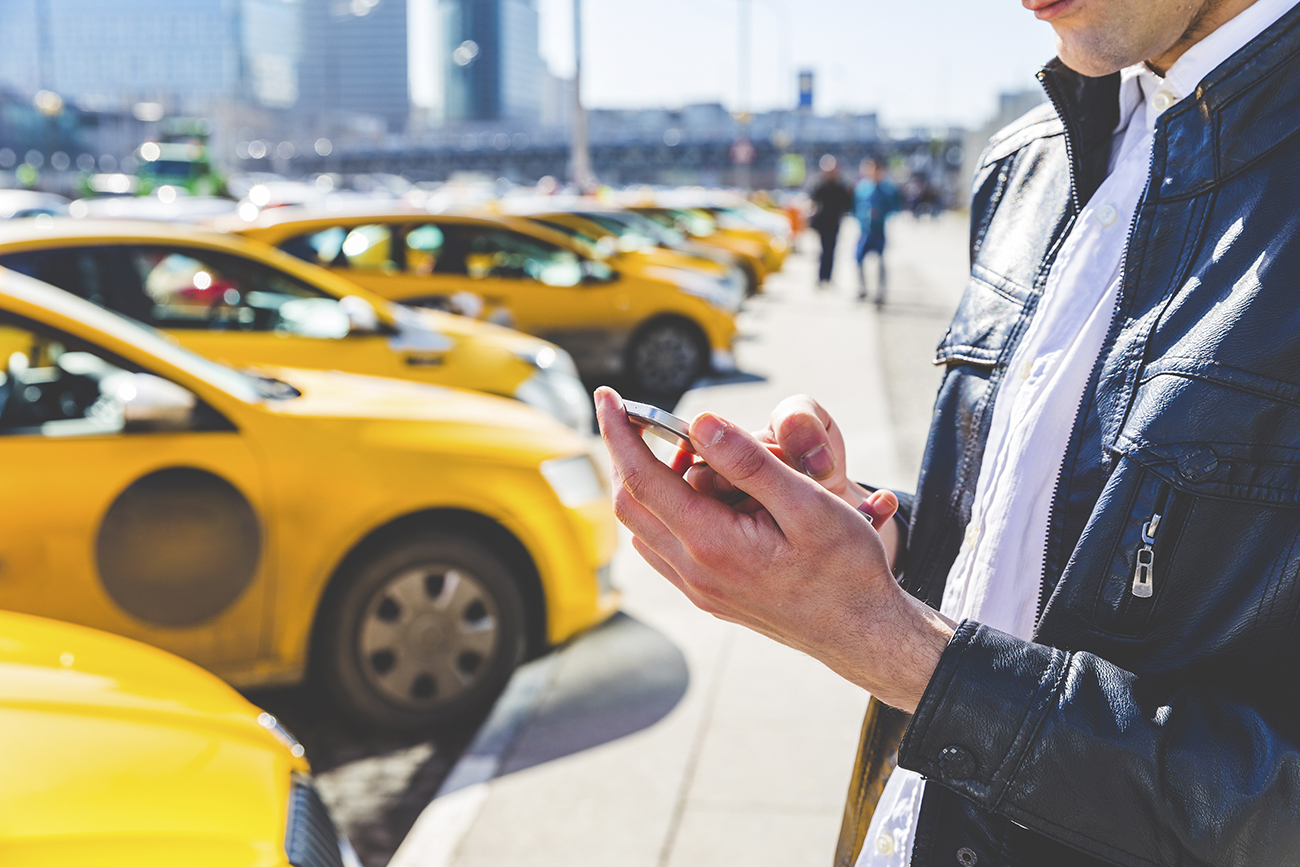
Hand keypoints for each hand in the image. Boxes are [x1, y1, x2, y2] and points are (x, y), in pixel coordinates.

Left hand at [595, 387, 953, 712]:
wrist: (861, 632)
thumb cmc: (845, 568)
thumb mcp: (807, 504)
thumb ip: (749, 462)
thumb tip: (700, 421)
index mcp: (712, 543)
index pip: (642, 477)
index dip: (620, 431)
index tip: (607, 396)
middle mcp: (694, 571)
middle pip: (630, 502)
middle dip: (629, 452)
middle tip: (648, 417)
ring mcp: (698, 588)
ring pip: (643, 527)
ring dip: (652, 483)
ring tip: (695, 455)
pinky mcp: (708, 595)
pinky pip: (664, 547)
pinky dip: (668, 510)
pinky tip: (705, 493)